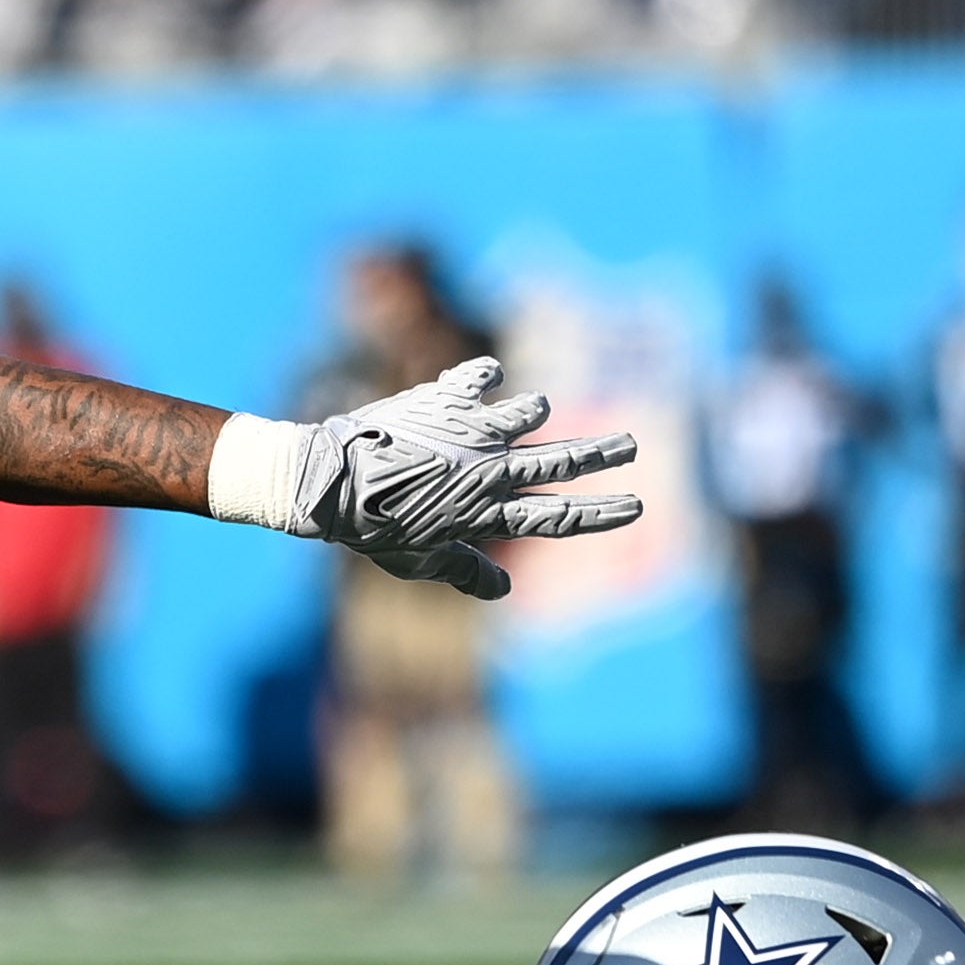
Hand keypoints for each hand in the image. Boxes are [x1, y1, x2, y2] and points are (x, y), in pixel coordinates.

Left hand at [254, 358, 643, 599]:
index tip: (636, 506)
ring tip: (537, 409)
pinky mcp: (444, 400)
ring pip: (528, 412)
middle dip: (602, 453)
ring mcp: (468, 432)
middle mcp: (485, 471)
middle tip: (635, 441)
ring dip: (534, 410)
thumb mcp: (417, 561)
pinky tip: (488, 375)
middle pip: (560, 461)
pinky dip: (486, 374)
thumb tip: (504, 590)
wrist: (328, 480)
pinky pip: (479, 376)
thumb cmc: (369, 528)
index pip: (555, 518)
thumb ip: (463, 571)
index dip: (599, 514)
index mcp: (483, 514)